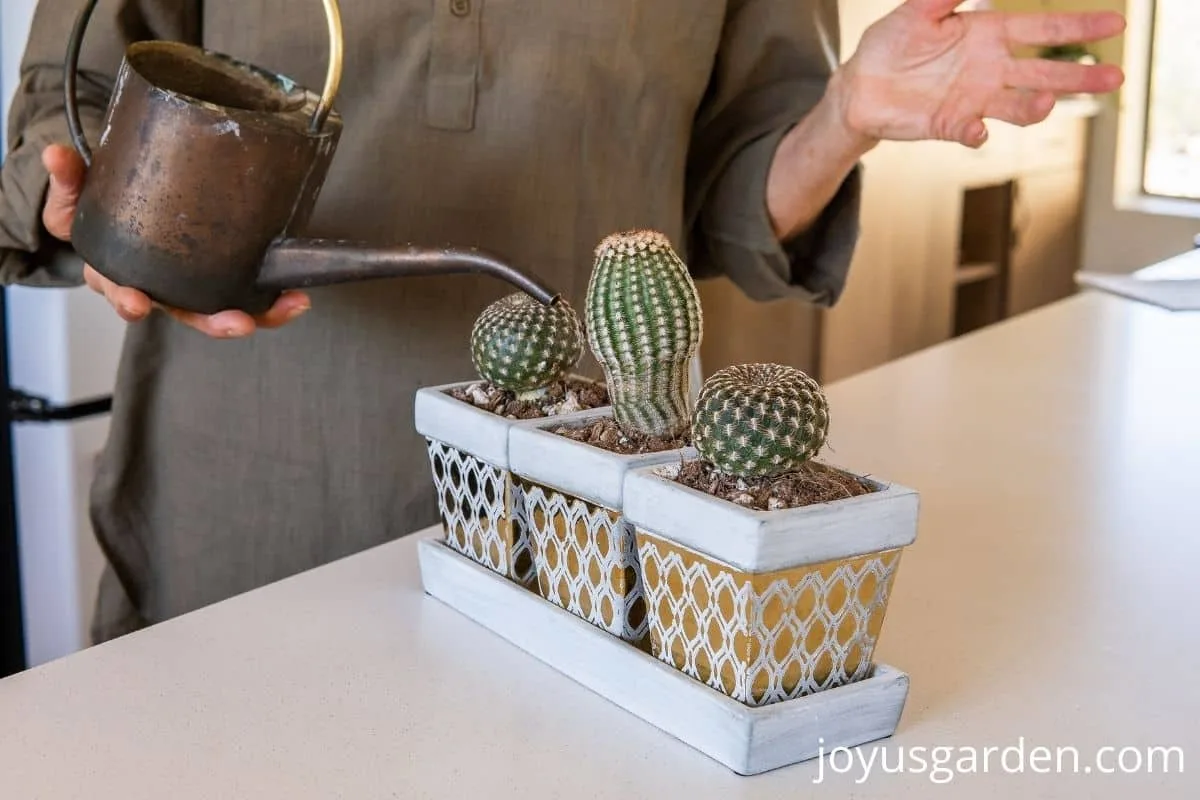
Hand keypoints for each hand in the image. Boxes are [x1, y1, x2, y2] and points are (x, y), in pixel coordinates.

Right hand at [40, 143, 310, 337]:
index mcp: (118, 274)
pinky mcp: (220, 276)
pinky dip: (273, 298)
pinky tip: (298, 294)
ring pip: (224, 310)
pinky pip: (247, 293)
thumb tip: (55, 155)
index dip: (129, 301)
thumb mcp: (72, 196)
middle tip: (237, 324)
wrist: (119, 204)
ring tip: (290, 306)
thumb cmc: (96, 209)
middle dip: (213, 322)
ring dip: (260, 314)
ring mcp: (192, 286)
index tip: (138, 303)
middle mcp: (159, 288)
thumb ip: (67, 179)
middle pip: (185, 313)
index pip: (122, 293)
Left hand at [832, 0, 1126, 148]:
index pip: (1042, 29)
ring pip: (1019, 106)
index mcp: (988, 34)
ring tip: (1046, 101)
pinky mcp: (951, 125)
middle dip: (1080, 74)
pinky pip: (972, 132)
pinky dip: (977, 133)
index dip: (1078, 25)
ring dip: (1036, 107)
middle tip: (1115, 76)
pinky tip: (978, 131)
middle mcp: (989, 69)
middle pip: (1045, 71)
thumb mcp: (915, 12)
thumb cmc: (889, 45)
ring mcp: (973, 99)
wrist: (859, 87)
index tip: (1114, 24)